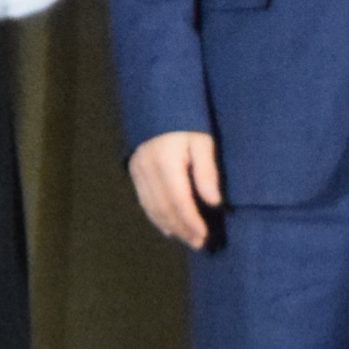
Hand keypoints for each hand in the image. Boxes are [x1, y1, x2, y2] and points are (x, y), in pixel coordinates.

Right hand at [129, 131, 223, 249]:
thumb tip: (214, 203)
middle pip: (164, 207)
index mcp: (166, 161)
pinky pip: (143, 200)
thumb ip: (207, 172)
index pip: (179, 200)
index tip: (204, 236)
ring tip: (187, 239)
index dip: (191, 221)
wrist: (158, 104)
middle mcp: (148, 169)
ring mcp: (137, 170)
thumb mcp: (203, 141)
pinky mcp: (133, 170)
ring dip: (170, 226)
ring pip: (152, 207)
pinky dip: (156, 217)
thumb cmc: (187, 123)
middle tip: (198, 244)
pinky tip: (168, 228)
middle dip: (182, 229)